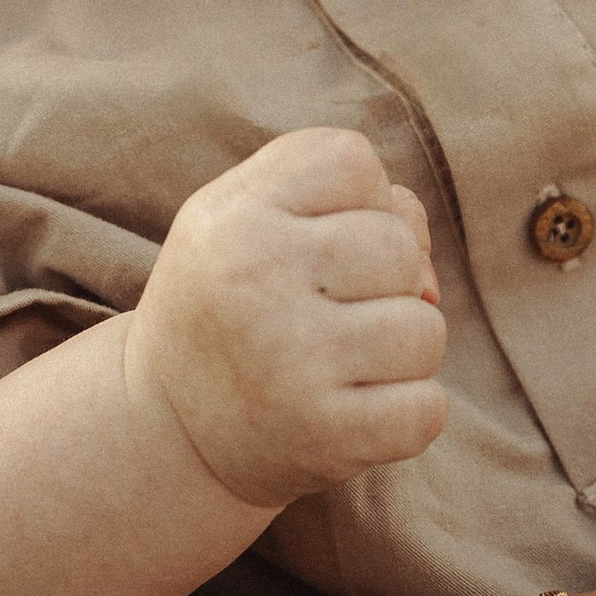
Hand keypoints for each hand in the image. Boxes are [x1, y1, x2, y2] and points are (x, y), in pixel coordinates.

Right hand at [128, 127, 446, 507]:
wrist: (166, 430)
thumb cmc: (232, 306)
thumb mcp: (249, 224)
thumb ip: (348, 203)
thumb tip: (428, 281)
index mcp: (233, 218)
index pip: (352, 160)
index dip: (360, 199)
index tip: (319, 242)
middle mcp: (256, 282)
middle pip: (399, 245)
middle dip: (385, 280)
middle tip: (325, 313)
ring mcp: (292, 364)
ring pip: (426, 329)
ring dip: (400, 351)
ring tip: (337, 364)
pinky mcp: (326, 435)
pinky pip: (428, 409)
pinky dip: (408, 414)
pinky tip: (352, 412)